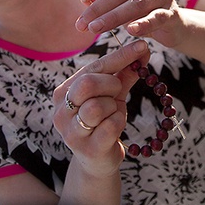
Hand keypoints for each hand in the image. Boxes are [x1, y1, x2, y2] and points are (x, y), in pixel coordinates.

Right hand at [53, 40, 149, 177]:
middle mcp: (61, 111)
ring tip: (113, 113)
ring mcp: (71, 132)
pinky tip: (115, 126)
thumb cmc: (104, 120)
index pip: (92, 67)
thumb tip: (143, 50)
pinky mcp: (87, 149)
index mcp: (64, 92)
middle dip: (111, 84)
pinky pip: (110, 125)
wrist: (100, 159)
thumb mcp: (113, 94)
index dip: (120, 56)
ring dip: (114, 107)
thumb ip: (124, 73)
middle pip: (88, 83)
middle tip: (118, 91)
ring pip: (98, 106)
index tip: (142, 46)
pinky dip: (119, 122)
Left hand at [76, 0, 184, 47]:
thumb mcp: (123, 5)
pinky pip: (156, 17)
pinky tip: (131, 31)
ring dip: (112, 17)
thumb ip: (106, 0)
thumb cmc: (145, 14)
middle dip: (98, 8)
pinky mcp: (172, 13)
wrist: (176, 27)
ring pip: (135, 4)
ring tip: (95, 29)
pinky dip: (143, 24)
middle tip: (82, 25)